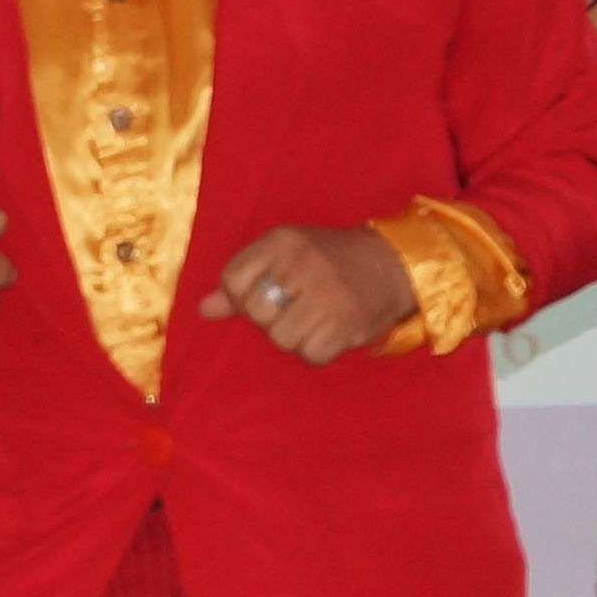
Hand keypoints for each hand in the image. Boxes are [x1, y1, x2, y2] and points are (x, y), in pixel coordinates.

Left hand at [205, 223, 415, 363]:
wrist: (392, 265)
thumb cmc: (328, 261)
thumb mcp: (284, 256)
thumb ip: (244, 280)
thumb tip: (204, 309)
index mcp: (282, 241)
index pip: (233, 280)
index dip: (242, 297)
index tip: (266, 294)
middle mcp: (303, 263)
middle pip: (256, 313)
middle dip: (271, 318)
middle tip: (296, 306)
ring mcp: (326, 294)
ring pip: (281, 339)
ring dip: (295, 336)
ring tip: (315, 318)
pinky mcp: (346, 324)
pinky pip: (310, 354)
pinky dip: (317, 350)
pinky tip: (329, 331)